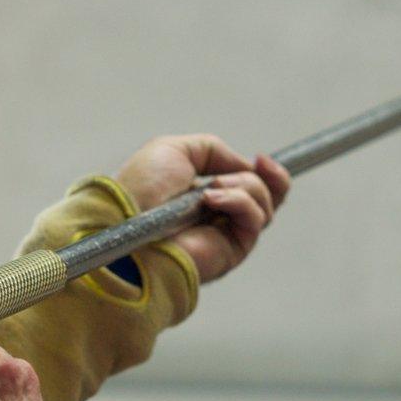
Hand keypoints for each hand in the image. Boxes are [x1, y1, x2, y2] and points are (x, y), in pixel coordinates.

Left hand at [113, 134, 291, 283]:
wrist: (129, 222)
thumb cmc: (141, 188)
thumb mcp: (176, 149)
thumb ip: (213, 150)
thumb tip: (244, 164)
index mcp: (205, 193)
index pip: (251, 185)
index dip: (266, 172)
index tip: (262, 159)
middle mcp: (219, 215)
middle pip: (269, 198)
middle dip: (271, 178)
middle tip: (259, 164)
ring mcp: (226, 234)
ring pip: (265, 205)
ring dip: (244, 186)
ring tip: (211, 188)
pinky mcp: (231, 250)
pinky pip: (255, 219)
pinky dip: (239, 202)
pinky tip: (211, 199)